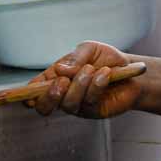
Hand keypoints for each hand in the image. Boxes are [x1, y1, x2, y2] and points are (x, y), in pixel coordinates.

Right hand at [26, 41, 141, 118]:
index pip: (35, 89)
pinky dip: (96, 86)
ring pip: (67, 103)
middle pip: (43, 106)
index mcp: (56, 77)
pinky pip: (89, 102)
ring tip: (92, 70)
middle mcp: (63, 94)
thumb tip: (60, 70)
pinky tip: (105, 74)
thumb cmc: (106, 58)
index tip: (29, 91)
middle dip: (49, 96)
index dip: (29, 92)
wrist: (132, 70)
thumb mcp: (88, 49)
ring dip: (79, 85)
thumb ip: (74, 59)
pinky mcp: (93, 111)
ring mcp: (77, 104)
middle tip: (62, 82)